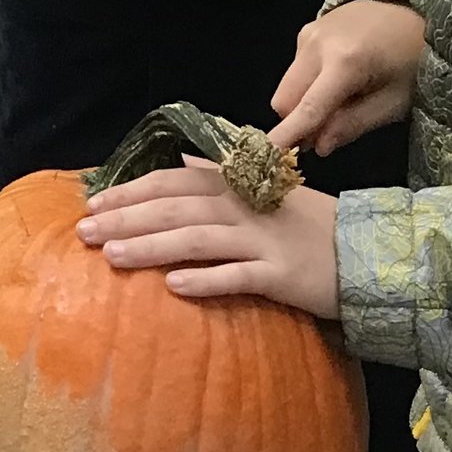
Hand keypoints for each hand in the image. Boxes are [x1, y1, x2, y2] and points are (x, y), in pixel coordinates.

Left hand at [75, 157, 340, 320]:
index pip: (172, 180)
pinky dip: (206, 280)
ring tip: (112, 257)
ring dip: (152, 246)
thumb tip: (175, 164)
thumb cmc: (305, 224)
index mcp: (236, 184)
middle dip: (126, 218)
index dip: (131, 190)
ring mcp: (264, 239)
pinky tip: (174, 287)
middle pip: (176, 207)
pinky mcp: (282, 273)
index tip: (93, 203)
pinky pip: (239, 276)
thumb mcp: (261, 193)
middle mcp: (245, 206)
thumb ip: (219, 178)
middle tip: (84, 232)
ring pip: (198, 238)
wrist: (367, 252)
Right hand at [273, 0, 425, 153]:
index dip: (288, 134)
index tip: (269, 156)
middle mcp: (316, 44)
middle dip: (298, 122)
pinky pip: (295, 70)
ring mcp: (308, 33)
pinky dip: (308, 85)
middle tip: (325, 134)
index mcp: (345, 62)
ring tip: (340, 101)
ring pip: (287, 86)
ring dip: (303, 103)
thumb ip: (354, 124)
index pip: (308, 107)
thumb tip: (319, 147)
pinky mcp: (307, 30)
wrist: (417, 12)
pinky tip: (337, 79)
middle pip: (285, 99)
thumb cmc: (414, 61)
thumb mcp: (395, 102)